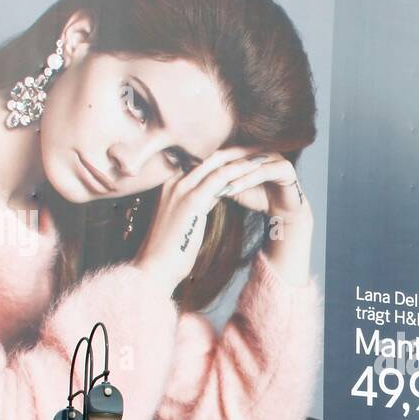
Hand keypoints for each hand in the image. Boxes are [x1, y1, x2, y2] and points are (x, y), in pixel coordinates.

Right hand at [133, 147, 306, 293]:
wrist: (154, 268)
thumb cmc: (171, 251)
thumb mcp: (185, 220)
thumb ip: (197, 203)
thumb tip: (213, 196)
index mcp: (170, 185)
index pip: (202, 163)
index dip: (225, 158)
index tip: (246, 157)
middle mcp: (174, 181)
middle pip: (210, 158)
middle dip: (236, 153)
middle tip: (259, 151)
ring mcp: (181, 189)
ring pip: (217, 165)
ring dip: (242, 160)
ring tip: (263, 158)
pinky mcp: (191, 201)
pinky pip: (221, 179)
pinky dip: (239, 174)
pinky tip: (256, 173)